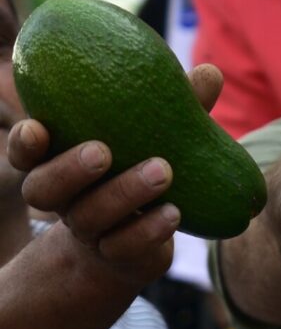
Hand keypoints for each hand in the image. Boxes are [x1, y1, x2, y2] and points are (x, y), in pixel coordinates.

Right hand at [5, 64, 225, 284]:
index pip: (26, 154)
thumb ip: (175, 107)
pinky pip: (125, 247)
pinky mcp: (116, 256)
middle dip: (69, 169)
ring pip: (89, 217)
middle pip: (44, 189)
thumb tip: (209, 72)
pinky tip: (174, 212)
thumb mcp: (156, 136)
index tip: (37, 127)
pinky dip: (148, 230)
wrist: (137, 243)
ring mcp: (88, 231)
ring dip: (124, 193)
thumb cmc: (138, 169)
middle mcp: (64, 199)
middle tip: (102, 151)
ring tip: (162, 171)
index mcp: (59, 162)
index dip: (23, 144)